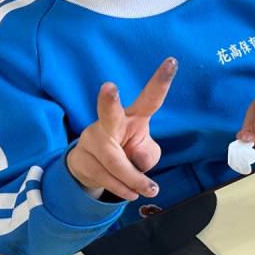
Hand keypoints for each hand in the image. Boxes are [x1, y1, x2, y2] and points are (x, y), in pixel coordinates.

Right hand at [66, 58, 176, 200]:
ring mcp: (92, 139)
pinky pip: (105, 177)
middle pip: (109, 113)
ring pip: (114, 161)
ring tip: (147, 190)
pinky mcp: (81, 157)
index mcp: (133, 116)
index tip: (173, 62)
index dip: (161, 81)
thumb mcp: (145, 153)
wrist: (92, 168)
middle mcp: (109, 122)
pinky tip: (131, 192)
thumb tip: (137, 161)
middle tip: (109, 87)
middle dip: (109, 100)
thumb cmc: (126, 152)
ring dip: (133, 180)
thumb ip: (147, 155)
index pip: (149, 99)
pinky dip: (122, 188)